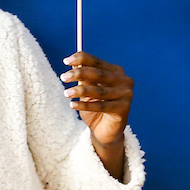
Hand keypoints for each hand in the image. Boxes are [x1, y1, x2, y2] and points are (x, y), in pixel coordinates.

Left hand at [61, 52, 132, 179]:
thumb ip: (83, 79)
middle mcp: (124, 81)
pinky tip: (72, 105)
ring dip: (80, 91)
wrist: (104, 130)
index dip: (81, 59)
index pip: (97, 62)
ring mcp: (126, 94)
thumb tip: (73, 65)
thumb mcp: (86, 91)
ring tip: (66, 93)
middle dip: (79, 74)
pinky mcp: (124, 109)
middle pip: (99, 74)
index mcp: (116, 72)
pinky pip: (101, 106)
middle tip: (63, 77)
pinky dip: (85, 105)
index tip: (65, 61)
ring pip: (99, 91)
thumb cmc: (94, 107)